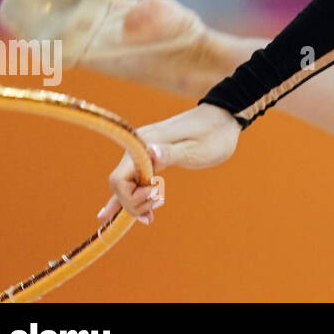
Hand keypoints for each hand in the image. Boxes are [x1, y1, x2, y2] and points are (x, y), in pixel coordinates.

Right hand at [98, 104, 240, 224]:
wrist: (224, 118)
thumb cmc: (215, 134)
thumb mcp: (197, 149)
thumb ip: (172, 153)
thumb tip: (151, 154)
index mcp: (146, 143)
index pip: (119, 179)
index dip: (131, 197)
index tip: (156, 195)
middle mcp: (138, 145)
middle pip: (119, 184)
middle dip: (134, 202)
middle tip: (160, 203)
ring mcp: (142, 149)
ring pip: (124, 184)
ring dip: (135, 201)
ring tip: (152, 212)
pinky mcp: (150, 154)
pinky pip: (131, 178)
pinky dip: (126, 196)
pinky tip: (109, 214)